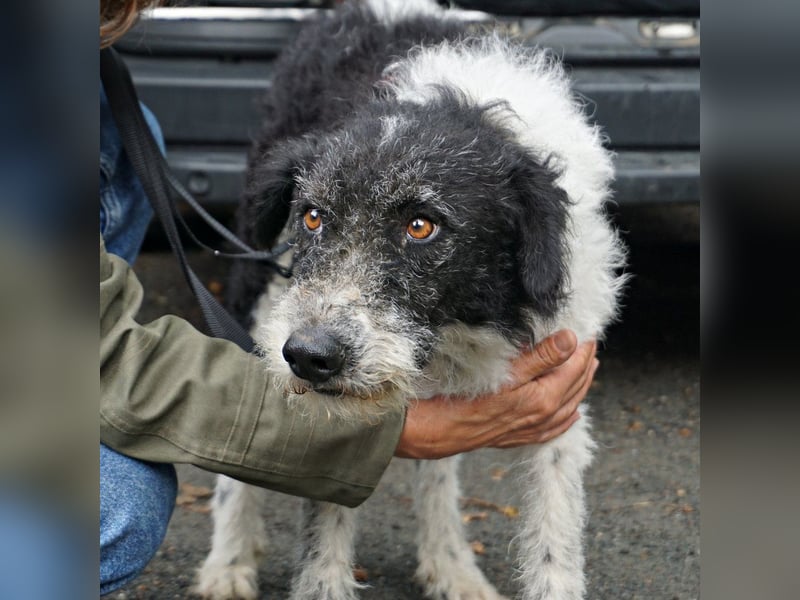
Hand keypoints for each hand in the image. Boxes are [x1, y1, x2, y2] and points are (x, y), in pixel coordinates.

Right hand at [395, 330, 598, 458]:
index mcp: (545, 399)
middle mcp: (545, 417)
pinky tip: (573, 412)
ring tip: (588, 368)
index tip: (589, 332)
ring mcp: (534, 429)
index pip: (574, 368)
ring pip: (570, 406)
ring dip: (581, 385)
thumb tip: (571, 339)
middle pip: (576, 386)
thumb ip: (541, 356)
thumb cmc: (469, 397)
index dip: (584, 348)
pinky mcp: (523, 437)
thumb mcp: (506, 371)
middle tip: (591, 345)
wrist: (444, 430)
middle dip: (586, 363)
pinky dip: (568, 415)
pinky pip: (556, 427)